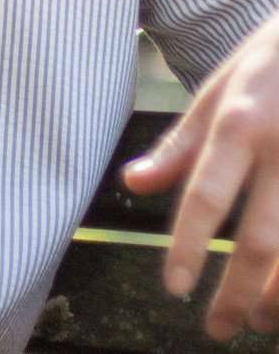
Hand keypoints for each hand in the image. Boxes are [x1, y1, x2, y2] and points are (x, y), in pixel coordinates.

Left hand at [123, 14, 278, 341]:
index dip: (188, 244)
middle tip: (215, 328)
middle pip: (259, 239)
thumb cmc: (265, 70)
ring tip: (258, 323)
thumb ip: (178, 145)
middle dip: (237, 292)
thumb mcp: (214, 93)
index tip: (174, 287)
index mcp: (239, 125)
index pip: (206, 194)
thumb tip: (131, 184)